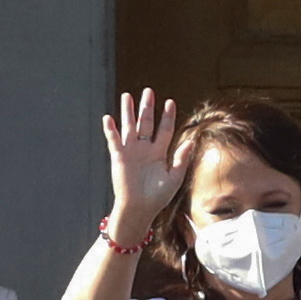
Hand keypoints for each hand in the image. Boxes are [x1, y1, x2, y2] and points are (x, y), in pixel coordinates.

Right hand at [104, 89, 182, 236]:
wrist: (140, 208)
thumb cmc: (158, 196)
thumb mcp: (174, 177)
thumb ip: (181, 158)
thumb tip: (192, 141)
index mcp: (159, 153)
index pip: (165, 130)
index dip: (168, 116)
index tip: (170, 102)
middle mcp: (144, 149)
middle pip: (146, 123)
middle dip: (147, 107)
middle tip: (148, 91)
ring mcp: (131, 151)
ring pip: (129, 126)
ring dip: (128, 112)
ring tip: (127, 96)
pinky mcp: (119, 157)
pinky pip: (114, 140)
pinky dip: (110, 130)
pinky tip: (108, 118)